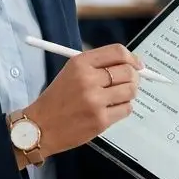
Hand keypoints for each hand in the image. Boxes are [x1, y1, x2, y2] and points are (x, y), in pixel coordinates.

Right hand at [19, 44, 143, 158]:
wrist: (41, 126)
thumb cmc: (57, 99)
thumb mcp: (71, 72)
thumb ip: (98, 66)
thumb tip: (131, 66)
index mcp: (80, 63)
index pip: (117, 52)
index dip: (132, 58)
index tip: (137, 65)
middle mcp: (88, 79)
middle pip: (128, 72)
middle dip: (133, 77)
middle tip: (128, 83)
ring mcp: (95, 101)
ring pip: (130, 91)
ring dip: (128, 94)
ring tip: (116, 97)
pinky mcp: (101, 120)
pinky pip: (126, 109)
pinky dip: (122, 108)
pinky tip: (110, 109)